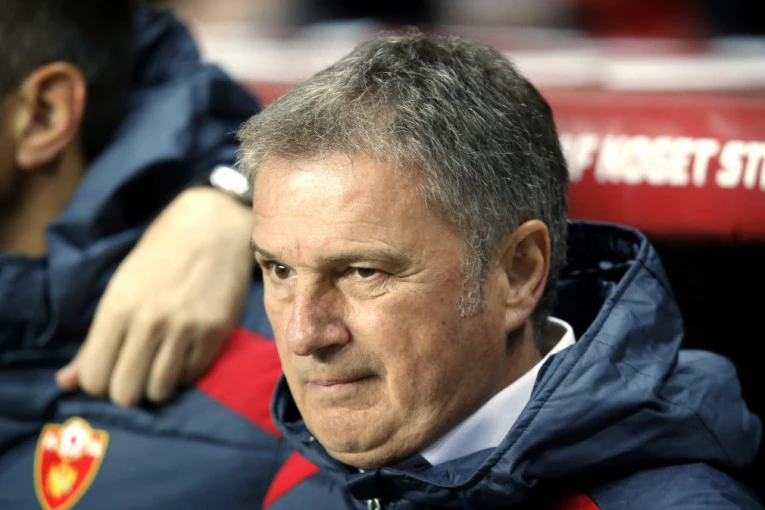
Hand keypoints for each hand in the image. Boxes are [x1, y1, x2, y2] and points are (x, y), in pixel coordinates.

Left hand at [56, 187, 252, 405]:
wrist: (213, 226)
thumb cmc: (160, 254)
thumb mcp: (120, 288)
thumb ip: (94, 339)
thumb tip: (64, 382)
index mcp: (118, 308)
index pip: (93, 378)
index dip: (98, 380)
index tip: (110, 368)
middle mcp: (149, 322)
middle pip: (125, 393)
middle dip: (127, 387)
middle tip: (135, 369)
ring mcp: (186, 329)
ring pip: (160, 391)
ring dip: (158, 382)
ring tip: (162, 361)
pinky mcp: (216, 333)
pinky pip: (192, 376)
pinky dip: (185, 370)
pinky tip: (185, 349)